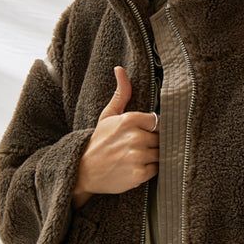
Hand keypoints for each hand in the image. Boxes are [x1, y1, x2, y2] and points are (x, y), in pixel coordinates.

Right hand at [73, 65, 158, 201]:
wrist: (83, 171)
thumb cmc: (98, 141)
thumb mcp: (107, 115)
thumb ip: (121, 93)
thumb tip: (120, 69)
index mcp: (129, 120)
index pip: (157, 121)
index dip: (150, 128)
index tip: (142, 132)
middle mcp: (135, 137)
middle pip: (160, 138)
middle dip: (152, 142)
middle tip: (138, 147)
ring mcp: (137, 156)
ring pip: (160, 154)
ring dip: (152, 156)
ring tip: (137, 157)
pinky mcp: (139, 174)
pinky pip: (156, 169)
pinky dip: (149, 169)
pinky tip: (136, 167)